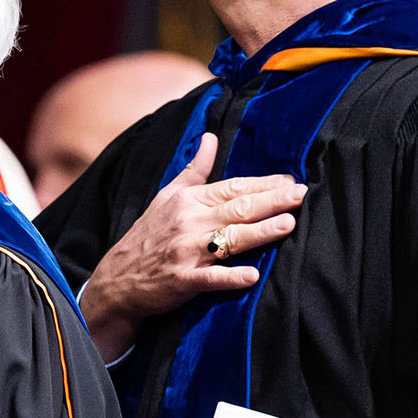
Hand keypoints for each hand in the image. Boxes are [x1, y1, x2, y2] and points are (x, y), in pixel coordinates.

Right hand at [75, 135, 303, 362]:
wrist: (118, 279)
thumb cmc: (148, 235)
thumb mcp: (167, 196)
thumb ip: (194, 169)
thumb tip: (210, 137)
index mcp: (188, 201)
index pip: (232, 188)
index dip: (262, 184)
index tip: (289, 181)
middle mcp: (189, 223)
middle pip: (237, 209)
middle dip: (271, 201)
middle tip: (300, 195)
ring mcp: (187, 252)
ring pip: (231, 240)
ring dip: (260, 232)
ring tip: (287, 224)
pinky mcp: (184, 280)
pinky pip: (212, 278)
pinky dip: (231, 277)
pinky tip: (252, 276)